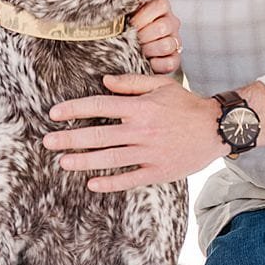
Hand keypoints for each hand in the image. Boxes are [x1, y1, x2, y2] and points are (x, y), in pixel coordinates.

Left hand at [44, 75, 227, 191]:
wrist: (217, 127)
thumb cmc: (187, 104)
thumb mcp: (161, 85)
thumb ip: (131, 83)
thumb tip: (104, 81)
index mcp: (141, 107)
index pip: (100, 106)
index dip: (75, 109)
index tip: (54, 113)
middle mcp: (142, 130)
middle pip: (98, 135)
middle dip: (69, 138)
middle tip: (47, 141)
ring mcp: (149, 153)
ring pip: (109, 159)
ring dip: (82, 161)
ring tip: (62, 162)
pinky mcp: (158, 171)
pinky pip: (129, 179)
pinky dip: (110, 182)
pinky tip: (92, 183)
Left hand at [129, 0, 180, 72]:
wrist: (134, 46)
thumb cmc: (130, 29)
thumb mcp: (127, 15)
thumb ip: (124, 13)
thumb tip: (114, 15)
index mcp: (161, 8)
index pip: (159, 6)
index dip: (142, 17)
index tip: (130, 24)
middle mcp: (171, 23)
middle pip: (163, 27)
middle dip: (142, 36)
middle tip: (131, 41)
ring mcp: (175, 41)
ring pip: (166, 45)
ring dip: (148, 50)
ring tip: (137, 51)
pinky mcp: (175, 58)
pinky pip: (170, 62)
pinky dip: (156, 64)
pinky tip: (146, 61)